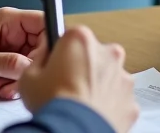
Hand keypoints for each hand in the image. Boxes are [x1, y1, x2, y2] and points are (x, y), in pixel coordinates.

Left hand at [0, 7, 44, 98]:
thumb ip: (4, 62)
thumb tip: (30, 67)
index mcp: (8, 21)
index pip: (44, 24)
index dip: (49, 43)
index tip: (41, 62)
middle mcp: (11, 34)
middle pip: (39, 49)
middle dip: (30, 69)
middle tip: (14, 82)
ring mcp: (8, 50)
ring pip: (29, 66)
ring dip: (17, 81)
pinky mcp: (2, 64)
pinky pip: (17, 76)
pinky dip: (10, 86)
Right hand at [18, 25, 138, 132]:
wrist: (74, 132)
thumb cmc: (52, 105)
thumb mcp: (28, 77)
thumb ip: (39, 59)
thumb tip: (44, 56)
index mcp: (81, 39)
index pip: (70, 37)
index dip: (61, 53)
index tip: (56, 65)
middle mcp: (107, 52)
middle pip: (93, 55)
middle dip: (82, 68)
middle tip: (66, 88)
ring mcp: (122, 76)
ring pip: (109, 77)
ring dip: (97, 86)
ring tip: (79, 105)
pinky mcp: (131, 99)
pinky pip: (118, 99)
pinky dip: (108, 106)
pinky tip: (92, 115)